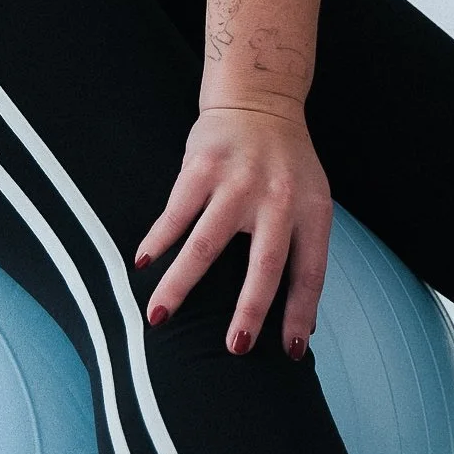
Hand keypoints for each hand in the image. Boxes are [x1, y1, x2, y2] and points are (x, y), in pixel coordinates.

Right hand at [133, 106, 332, 359]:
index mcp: (311, 210)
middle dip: (249, 310)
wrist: (260, 100)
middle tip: (234, 348)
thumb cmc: (287, 164)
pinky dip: (157, 240)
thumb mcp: (310, 201)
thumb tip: (300, 328)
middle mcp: (278, 198)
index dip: (301, 313)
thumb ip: (303, 252)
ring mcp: (238, 181)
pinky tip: (142, 264)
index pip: (310, 271)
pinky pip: (175, 213)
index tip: (290, 353)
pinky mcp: (203, 166)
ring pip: (206, 244)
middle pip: (264, 264)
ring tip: (158, 316)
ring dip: (180, 284)